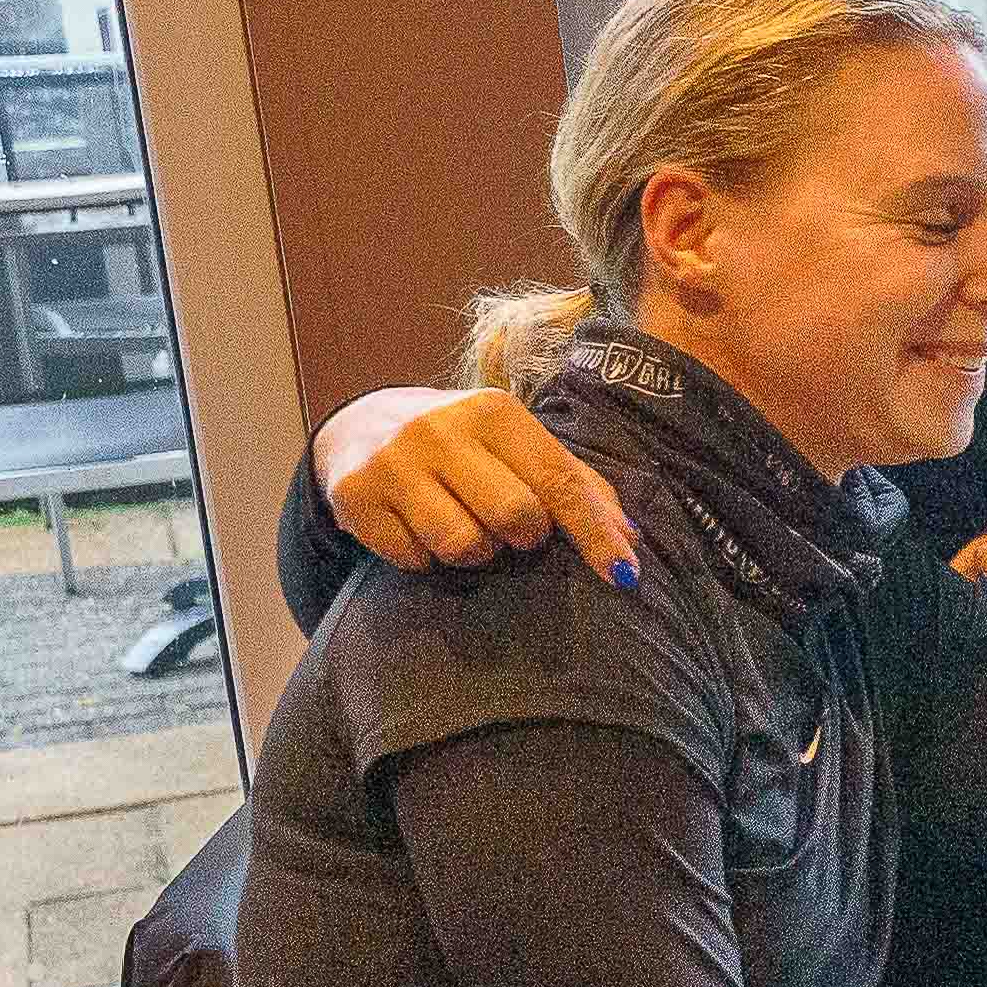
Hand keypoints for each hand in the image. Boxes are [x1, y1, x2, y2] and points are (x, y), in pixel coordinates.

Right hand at [320, 387, 637, 584]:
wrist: (363, 425)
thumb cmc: (466, 445)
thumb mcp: (519, 445)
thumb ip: (577, 486)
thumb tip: (631, 540)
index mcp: (494, 410)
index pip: (559, 481)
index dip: (595, 534)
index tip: (625, 575)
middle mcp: (441, 428)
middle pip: (514, 517)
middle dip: (525, 537)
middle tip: (513, 529)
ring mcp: (393, 462)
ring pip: (463, 546)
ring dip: (476, 553)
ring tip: (465, 525)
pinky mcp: (355, 498)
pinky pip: (414, 560)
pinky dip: (427, 558)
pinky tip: (419, 528)